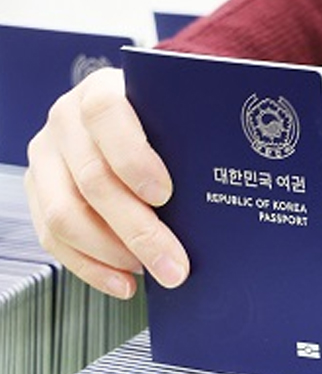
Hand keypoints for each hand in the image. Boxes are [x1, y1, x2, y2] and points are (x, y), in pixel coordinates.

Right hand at [23, 67, 188, 298]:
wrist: (136, 125)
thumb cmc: (165, 127)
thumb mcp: (179, 123)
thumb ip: (192, 144)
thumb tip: (230, 189)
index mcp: (102, 92)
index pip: (107, 115)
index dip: (133, 157)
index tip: (164, 194)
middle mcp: (66, 120)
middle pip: (93, 180)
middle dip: (138, 230)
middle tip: (175, 264)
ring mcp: (48, 156)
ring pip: (65, 214)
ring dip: (114, 254)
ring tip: (154, 271)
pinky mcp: (39, 189)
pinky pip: (53, 238)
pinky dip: (91, 267)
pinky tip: (124, 281)